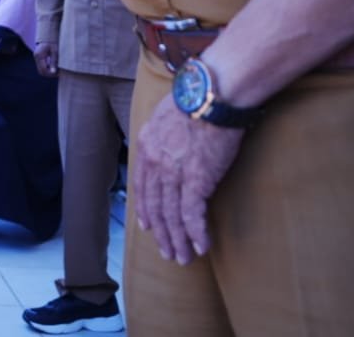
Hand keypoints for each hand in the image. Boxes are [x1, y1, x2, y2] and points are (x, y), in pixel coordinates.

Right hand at [33, 41, 58, 77]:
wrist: (48, 38)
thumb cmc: (52, 43)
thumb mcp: (55, 52)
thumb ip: (53, 61)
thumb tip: (53, 72)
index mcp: (39, 55)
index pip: (43, 69)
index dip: (51, 73)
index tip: (59, 73)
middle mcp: (36, 57)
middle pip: (41, 71)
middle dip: (50, 74)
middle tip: (59, 73)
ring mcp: (36, 59)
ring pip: (41, 71)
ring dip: (49, 73)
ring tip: (57, 71)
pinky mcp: (38, 59)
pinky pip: (42, 68)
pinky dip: (48, 69)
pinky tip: (54, 68)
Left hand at [131, 101, 243, 265]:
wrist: (211, 96)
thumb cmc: (195, 100)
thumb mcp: (165, 115)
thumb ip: (162, 135)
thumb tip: (169, 144)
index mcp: (146, 146)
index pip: (141, 186)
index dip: (146, 209)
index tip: (150, 226)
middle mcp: (154, 163)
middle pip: (155, 206)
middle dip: (162, 233)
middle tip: (169, 252)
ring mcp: (174, 173)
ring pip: (171, 215)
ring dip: (178, 239)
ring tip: (184, 257)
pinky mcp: (197, 181)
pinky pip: (192, 215)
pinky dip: (196, 233)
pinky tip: (201, 246)